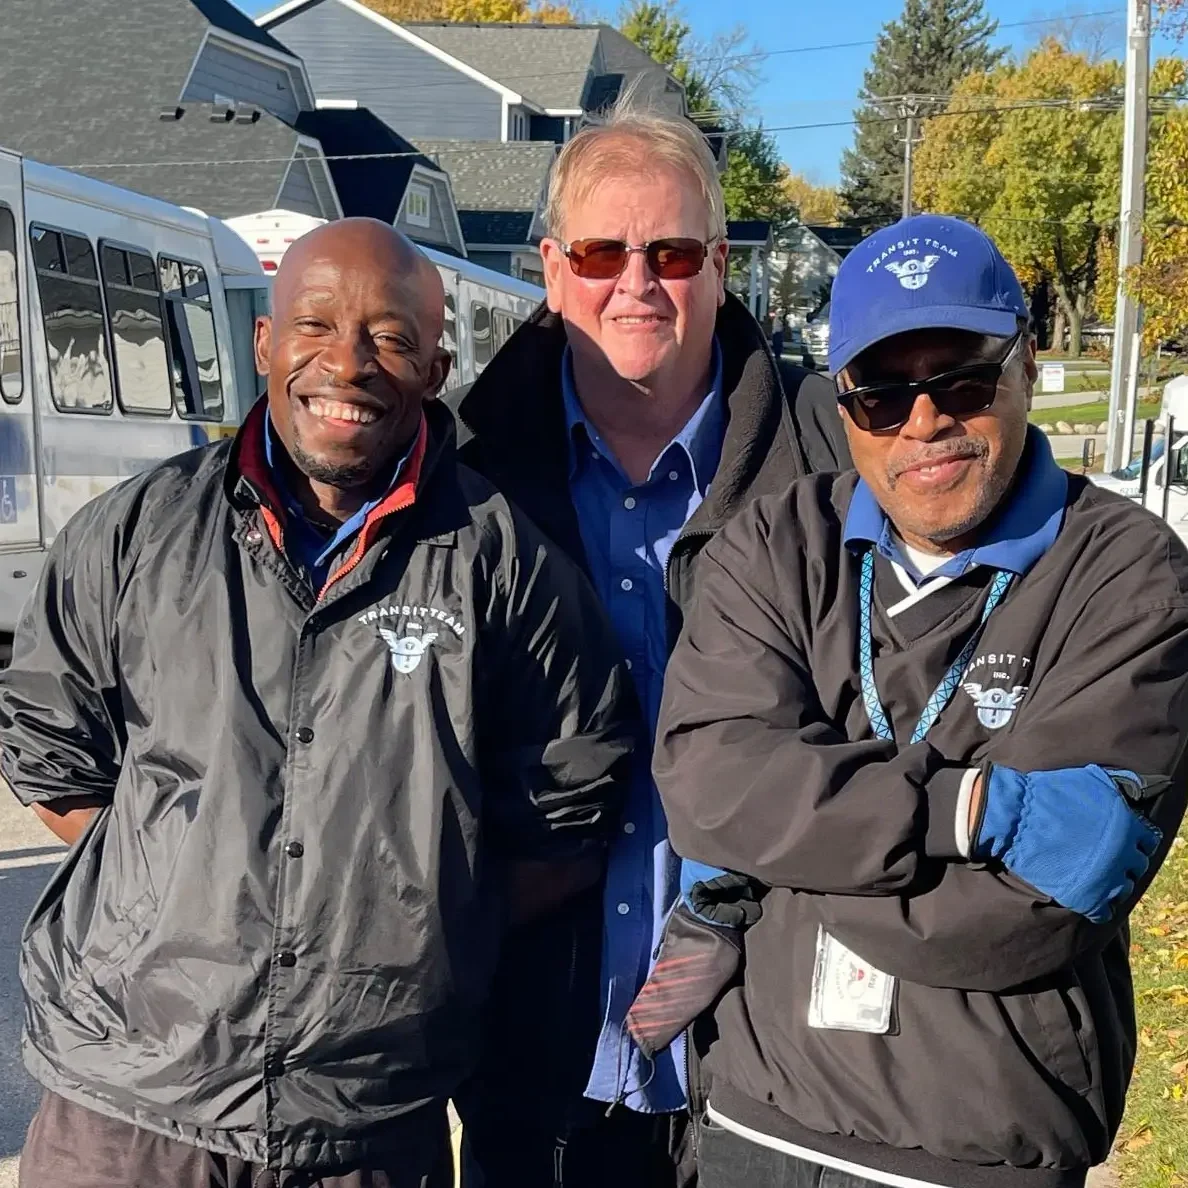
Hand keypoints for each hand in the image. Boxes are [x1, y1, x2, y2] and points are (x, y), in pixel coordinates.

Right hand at [972, 764, 1161, 922]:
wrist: (1016, 816)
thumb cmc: (1048, 794)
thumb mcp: (1089, 779)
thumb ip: (1115, 788)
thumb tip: (1133, 791)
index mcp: (1127, 826)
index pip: (1147, 842)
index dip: (1133, 841)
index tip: (1121, 842)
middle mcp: (1123, 854)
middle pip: (1136, 866)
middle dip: (1123, 862)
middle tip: (1105, 858)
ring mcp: (1106, 878)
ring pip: (1123, 889)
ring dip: (1112, 883)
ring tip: (1095, 877)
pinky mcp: (1086, 897)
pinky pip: (1104, 911)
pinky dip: (1098, 907)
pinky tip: (1088, 897)